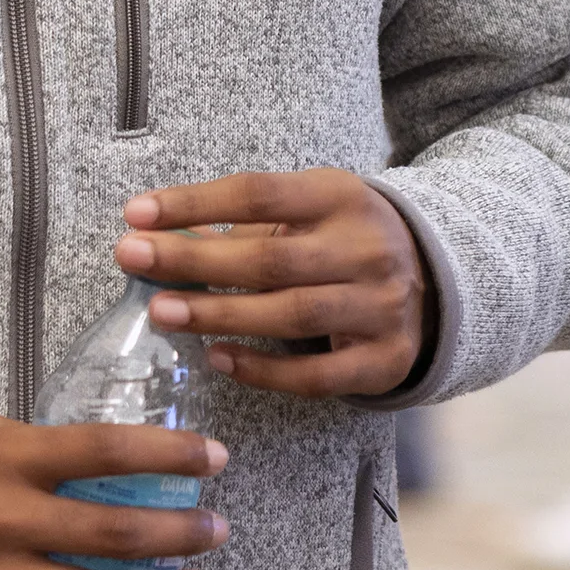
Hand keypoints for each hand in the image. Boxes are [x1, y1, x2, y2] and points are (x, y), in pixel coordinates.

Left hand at [117, 167, 428, 397]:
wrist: (438, 280)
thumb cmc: (344, 240)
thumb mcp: (308, 212)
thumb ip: (244, 224)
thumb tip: (158, 235)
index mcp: (341, 196)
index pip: (259, 193)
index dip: (194, 203)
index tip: (136, 213)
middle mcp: (367, 248)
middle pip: (269, 257)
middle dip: (193, 259)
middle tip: (131, 259)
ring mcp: (380, 307)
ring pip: (290, 314)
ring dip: (220, 313)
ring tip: (162, 312)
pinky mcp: (384, 360)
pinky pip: (316, 376)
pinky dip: (264, 370)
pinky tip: (218, 358)